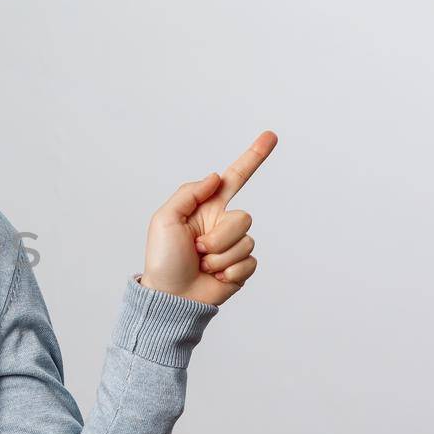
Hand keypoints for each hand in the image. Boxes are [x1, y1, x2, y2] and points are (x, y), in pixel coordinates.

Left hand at [141, 130, 277, 306]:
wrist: (169, 297)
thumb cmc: (163, 259)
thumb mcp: (165, 219)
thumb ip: (190, 193)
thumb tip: (216, 176)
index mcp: (207, 208)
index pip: (235, 178)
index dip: (253, 157)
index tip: (270, 136)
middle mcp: (223, 224)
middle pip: (244, 217)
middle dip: (219, 237)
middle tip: (196, 249)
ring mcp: (233, 246)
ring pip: (246, 241)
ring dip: (220, 256)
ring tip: (201, 264)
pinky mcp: (241, 267)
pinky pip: (250, 262)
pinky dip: (230, 271)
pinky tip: (214, 277)